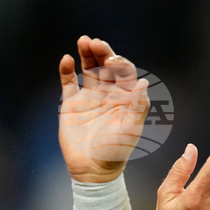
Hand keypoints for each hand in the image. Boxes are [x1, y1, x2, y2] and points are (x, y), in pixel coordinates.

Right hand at [59, 36, 149, 182]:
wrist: (93, 169)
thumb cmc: (116, 151)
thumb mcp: (130, 130)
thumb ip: (138, 106)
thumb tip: (144, 83)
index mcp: (125, 96)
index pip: (124, 72)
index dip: (119, 62)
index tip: (112, 60)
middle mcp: (108, 92)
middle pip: (106, 65)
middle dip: (102, 52)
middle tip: (95, 42)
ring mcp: (90, 96)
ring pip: (88, 68)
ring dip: (86, 53)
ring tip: (83, 40)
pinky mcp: (71, 103)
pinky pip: (68, 82)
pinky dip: (66, 70)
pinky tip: (66, 60)